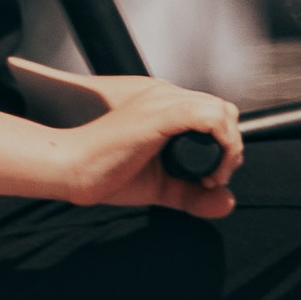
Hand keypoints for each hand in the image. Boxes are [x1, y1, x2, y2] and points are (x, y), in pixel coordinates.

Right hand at [39, 74, 239, 218]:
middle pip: (225, 111)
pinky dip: (221, 143)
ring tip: (211, 178)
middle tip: (213, 180)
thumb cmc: (105, 173)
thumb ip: (193, 195)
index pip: (214, 114)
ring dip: (229, 148)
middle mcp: (165, 97)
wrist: (70, 169)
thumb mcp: (160, 187)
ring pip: (221, 111)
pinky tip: (209, 173)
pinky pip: (207, 116)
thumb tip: (227, 202)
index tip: (211, 179)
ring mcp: (162, 103)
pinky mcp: (158, 115)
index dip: (224, 146)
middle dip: (230, 148)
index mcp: (164, 107)